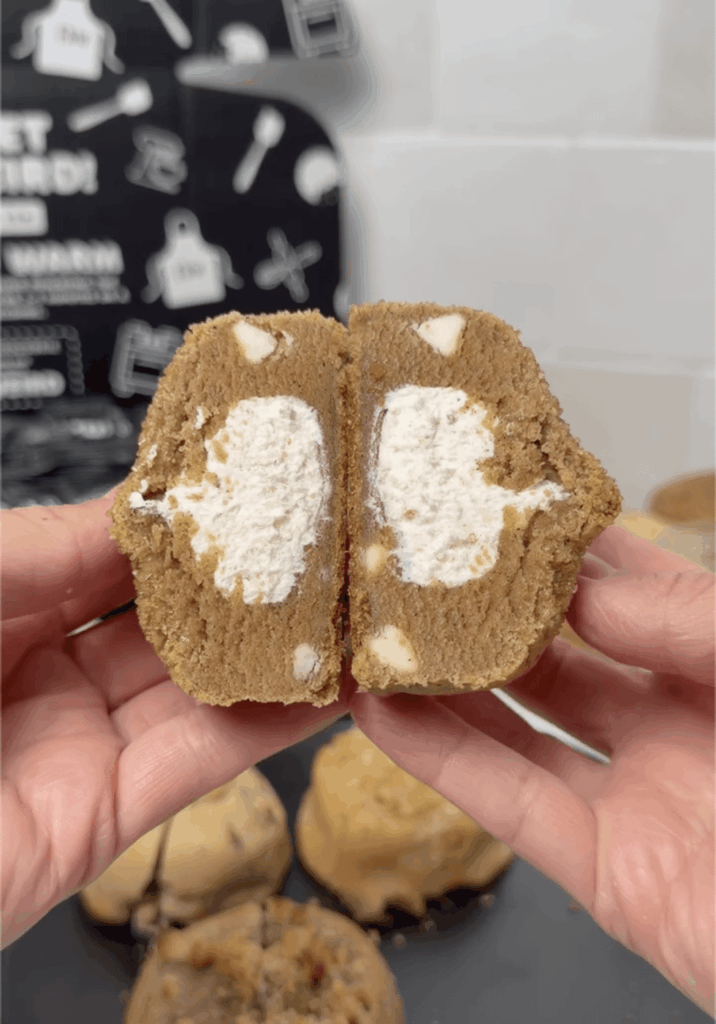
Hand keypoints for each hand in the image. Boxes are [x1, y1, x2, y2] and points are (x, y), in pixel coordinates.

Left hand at [2, 495, 347, 946]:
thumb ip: (37, 543)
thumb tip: (133, 507)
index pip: (103, 549)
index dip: (174, 516)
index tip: (239, 479)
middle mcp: (33, 671)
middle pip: (160, 615)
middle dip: (236, 578)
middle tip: (310, 538)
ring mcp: (72, 743)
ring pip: (194, 686)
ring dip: (269, 651)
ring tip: (339, 605)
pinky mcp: (100, 816)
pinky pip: (198, 761)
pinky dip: (267, 725)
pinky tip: (321, 688)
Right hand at [350, 526, 714, 1013]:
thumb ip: (695, 620)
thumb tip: (585, 592)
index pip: (632, 585)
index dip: (565, 543)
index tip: (496, 503)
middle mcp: (676, 720)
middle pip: (560, 651)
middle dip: (487, 607)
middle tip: (413, 560)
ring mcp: (637, 794)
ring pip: (518, 723)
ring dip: (442, 681)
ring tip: (372, 629)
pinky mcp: (608, 870)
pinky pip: (510, 805)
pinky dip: (440, 760)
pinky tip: (381, 715)